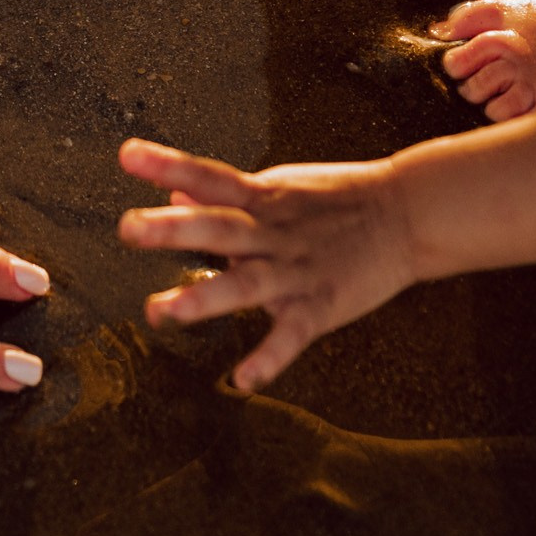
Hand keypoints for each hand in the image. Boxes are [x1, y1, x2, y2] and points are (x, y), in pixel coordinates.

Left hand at [115, 139, 415, 392]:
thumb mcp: (279, 186)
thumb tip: (174, 189)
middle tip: (128, 228)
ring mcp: (296, 270)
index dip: (167, 165)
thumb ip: (224, 192)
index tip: (127, 155)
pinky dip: (269, 358)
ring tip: (160, 312)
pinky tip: (242, 380)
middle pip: (219, 226)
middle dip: (173, 229)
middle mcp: (274, 232)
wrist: (408, 214)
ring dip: (203, 298)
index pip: (209, 175)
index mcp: (263, 198)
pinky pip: (291, 335)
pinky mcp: (321, 305)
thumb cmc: (337, 201)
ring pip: (246, 283)